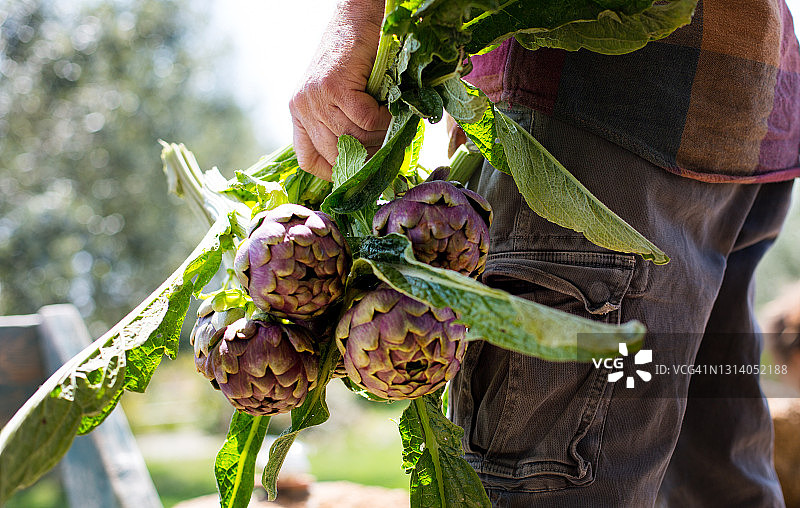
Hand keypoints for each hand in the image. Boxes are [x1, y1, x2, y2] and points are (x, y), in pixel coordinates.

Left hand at [290, 0, 391, 180]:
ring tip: (389, 121)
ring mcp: (315, 98)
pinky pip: (364, 121)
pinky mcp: (333, 88)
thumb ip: (341, 123)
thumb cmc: (356, 56)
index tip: (356, 173)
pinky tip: (388, 108)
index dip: (333, 173)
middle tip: (386, 145)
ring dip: (378, 135)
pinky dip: (383, 120)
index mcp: (299, 112)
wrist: (358, 17)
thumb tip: (365, 162)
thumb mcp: (340, 95)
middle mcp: (301, 108)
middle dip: (365, 156)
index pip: (308, 159)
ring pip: (352, 139)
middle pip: (335, 154)